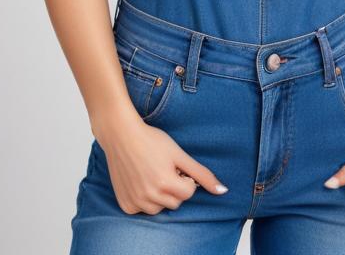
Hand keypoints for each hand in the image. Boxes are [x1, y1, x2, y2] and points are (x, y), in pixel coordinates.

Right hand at [96, 114, 228, 215]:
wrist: (121, 135)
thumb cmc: (151, 140)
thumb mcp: (179, 154)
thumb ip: (201, 174)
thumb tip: (223, 191)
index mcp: (165, 184)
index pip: (188, 192)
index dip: (184, 177)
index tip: (174, 165)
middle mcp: (149, 197)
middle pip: (175, 203)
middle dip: (173, 187)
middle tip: (162, 168)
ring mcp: (136, 202)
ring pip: (159, 208)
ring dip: (159, 195)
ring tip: (150, 173)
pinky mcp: (125, 204)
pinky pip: (142, 209)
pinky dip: (143, 199)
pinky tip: (139, 180)